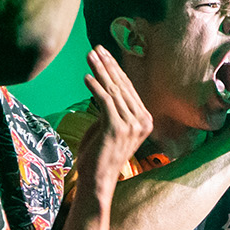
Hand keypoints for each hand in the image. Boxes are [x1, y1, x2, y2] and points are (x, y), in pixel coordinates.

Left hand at [77, 46, 151, 194]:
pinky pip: (105, 101)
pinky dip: (95, 87)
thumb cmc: (98, 155)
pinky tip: (86, 77)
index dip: (115, 69)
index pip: (128, 88)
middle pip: (122, 86)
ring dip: (99, 71)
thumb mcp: (107, 127)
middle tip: (95, 48)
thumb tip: (102, 88)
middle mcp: (142, 121)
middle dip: (107, 64)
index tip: (103, 53)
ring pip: (113, 90)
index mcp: (144, 120)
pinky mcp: (117, 128)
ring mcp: (132, 125)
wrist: (97, 181)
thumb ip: (110, 109)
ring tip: (88, 56)